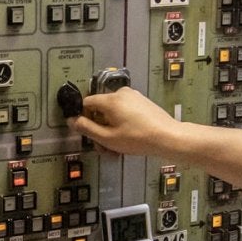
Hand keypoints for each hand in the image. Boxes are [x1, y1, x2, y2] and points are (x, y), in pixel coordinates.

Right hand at [70, 87, 185, 156]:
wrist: (168, 137)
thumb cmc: (138, 139)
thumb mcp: (108, 138)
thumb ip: (87, 128)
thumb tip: (72, 120)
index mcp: (110, 100)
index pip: (87, 103)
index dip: (83, 118)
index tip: (87, 132)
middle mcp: (121, 93)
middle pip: (101, 109)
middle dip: (99, 127)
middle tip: (104, 146)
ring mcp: (133, 97)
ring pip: (113, 112)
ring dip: (111, 128)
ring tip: (117, 147)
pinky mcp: (142, 102)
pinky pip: (125, 111)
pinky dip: (122, 123)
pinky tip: (128, 139)